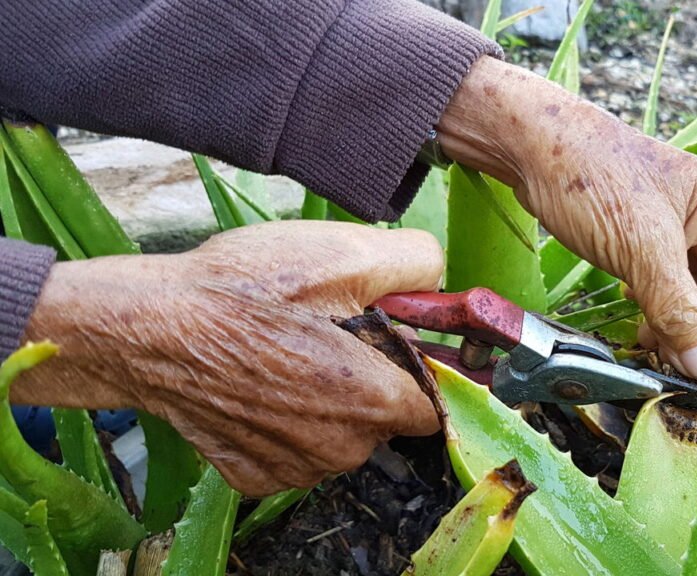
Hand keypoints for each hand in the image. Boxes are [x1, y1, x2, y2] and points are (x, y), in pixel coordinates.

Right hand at [13, 221, 443, 495]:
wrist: (146, 328)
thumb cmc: (245, 289)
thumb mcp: (343, 251)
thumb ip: (416, 264)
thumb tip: (439, 281)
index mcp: (376, 401)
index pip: (434, 398)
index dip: (416, 363)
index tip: (389, 338)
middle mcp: (344, 450)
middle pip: (386, 417)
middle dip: (368, 380)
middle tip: (325, 335)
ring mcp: (296, 470)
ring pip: (339, 436)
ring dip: (326, 403)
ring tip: (284, 354)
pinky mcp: (254, 477)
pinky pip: (292, 450)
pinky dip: (283, 422)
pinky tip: (256, 383)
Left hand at [438, 57, 696, 379]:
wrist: (530, 149)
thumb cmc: (593, 180)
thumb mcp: (642, 248)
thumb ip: (678, 308)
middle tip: (685, 370)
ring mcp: (676, 234)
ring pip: (696, 297)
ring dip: (682, 330)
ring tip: (659, 355)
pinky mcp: (643, 245)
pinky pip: (665, 291)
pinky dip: (658, 317)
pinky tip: (642, 334)